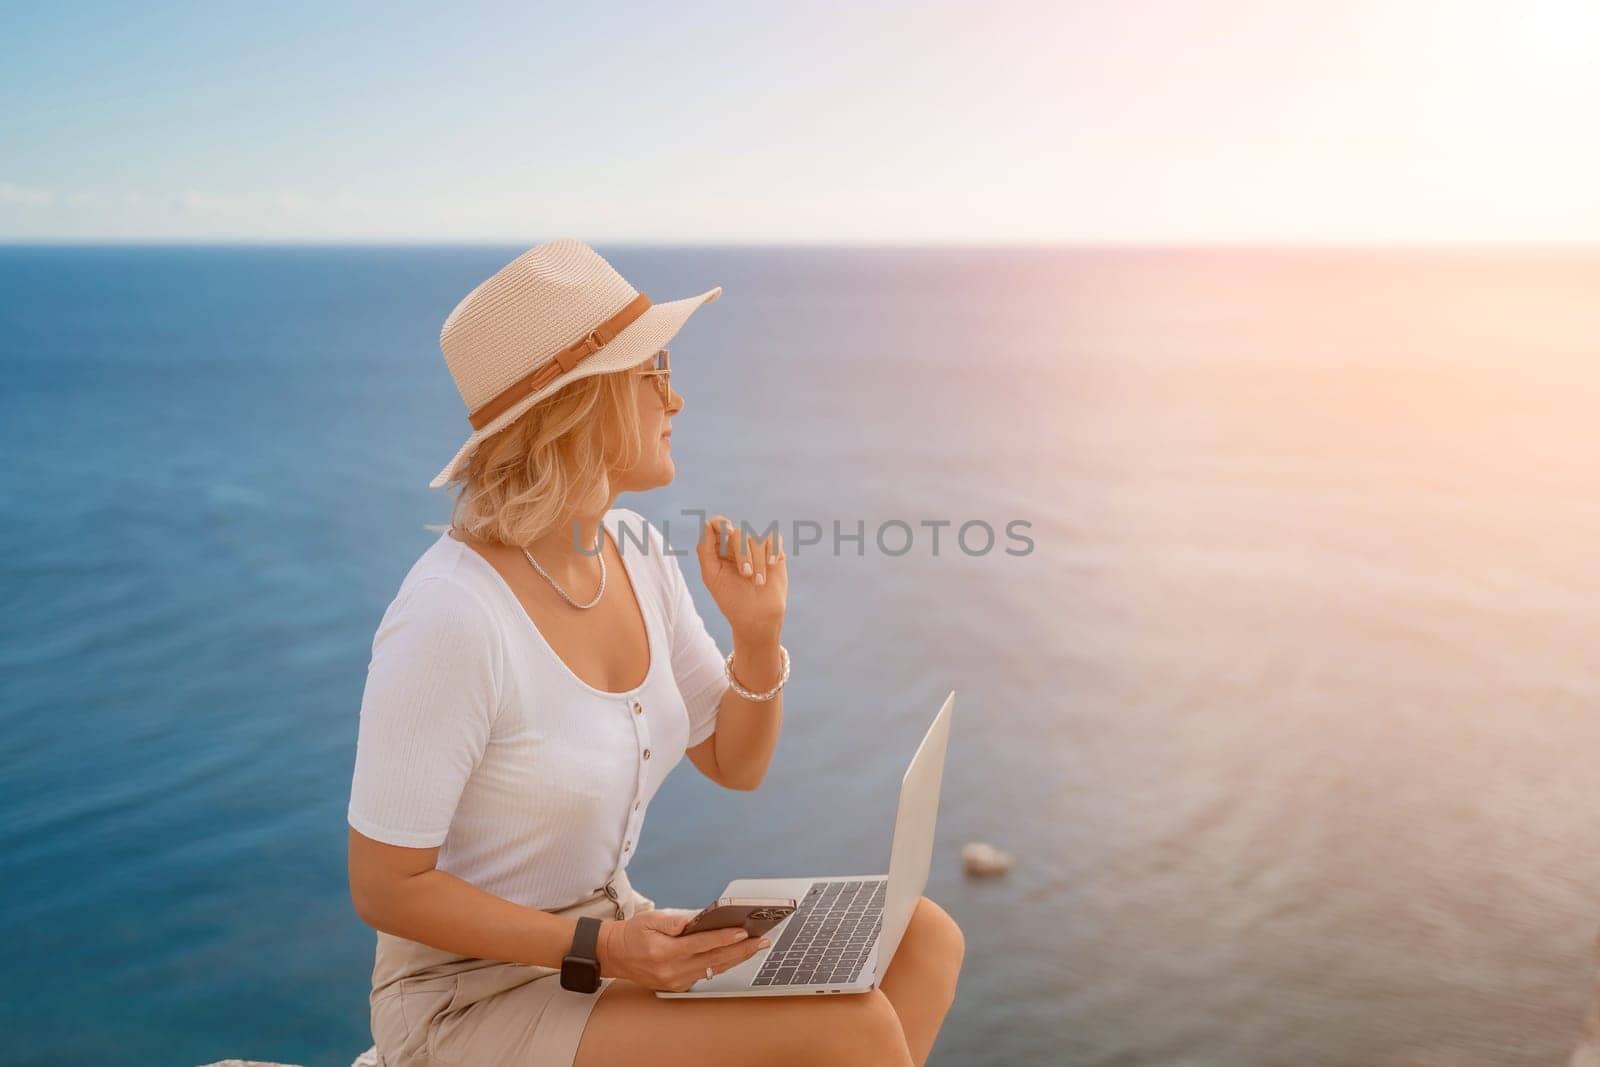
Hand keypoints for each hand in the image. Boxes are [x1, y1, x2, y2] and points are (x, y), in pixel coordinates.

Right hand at [596, 909, 770, 991]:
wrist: (615, 955)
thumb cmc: (633, 933)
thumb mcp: (652, 918)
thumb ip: (677, 920)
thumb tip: (702, 918)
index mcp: (664, 952)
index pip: (701, 944)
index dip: (724, 938)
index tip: (743, 932)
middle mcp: (672, 971)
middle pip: (713, 960)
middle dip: (741, 950)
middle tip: (762, 940)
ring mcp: (676, 981)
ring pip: (713, 969)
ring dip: (736, 958)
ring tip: (756, 946)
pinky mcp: (678, 986)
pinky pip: (705, 975)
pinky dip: (722, 964)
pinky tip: (736, 955)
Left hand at [696, 515, 787, 640]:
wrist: (757, 617)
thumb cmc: (731, 599)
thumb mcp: (711, 575)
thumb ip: (705, 549)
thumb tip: (707, 523)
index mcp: (719, 551)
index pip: (717, 525)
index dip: (720, 524)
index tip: (727, 533)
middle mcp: (737, 547)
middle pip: (739, 533)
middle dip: (743, 554)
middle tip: (745, 574)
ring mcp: (757, 549)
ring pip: (757, 538)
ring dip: (758, 561)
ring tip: (758, 582)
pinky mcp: (774, 553)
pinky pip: (774, 538)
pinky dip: (773, 549)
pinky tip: (771, 564)